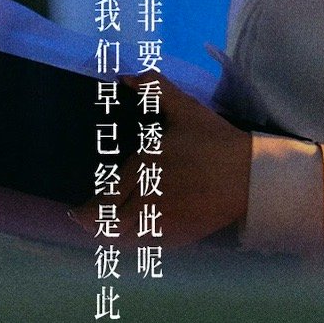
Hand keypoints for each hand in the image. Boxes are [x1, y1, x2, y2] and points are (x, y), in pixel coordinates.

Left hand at [68, 74, 251, 250]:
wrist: (249, 177)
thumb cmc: (214, 140)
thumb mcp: (185, 108)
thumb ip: (154, 88)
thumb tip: (124, 77)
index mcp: (145, 163)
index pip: (105, 196)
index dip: (84, 212)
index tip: (74, 213)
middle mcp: (148, 195)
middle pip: (109, 222)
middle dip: (92, 224)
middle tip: (83, 221)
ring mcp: (164, 219)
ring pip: (125, 237)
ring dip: (112, 235)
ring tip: (104, 229)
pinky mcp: (179, 235)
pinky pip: (147, 244)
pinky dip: (134, 241)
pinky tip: (132, 233)